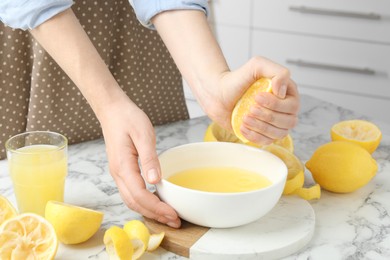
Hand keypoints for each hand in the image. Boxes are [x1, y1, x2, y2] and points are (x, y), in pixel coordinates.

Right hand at [99, 95, 180, 227]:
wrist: (112, 110)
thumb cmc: (128, 118)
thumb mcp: (143, 134)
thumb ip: (149, 158)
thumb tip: (155, 181)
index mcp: (123, 166)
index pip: (140, 195)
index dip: (157, 208)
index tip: (173, 214)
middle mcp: (118, 174)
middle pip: (135, 203)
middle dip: (155, 215)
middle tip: (175, 221)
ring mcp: (118, 174)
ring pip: (132, 200)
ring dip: (150, 211)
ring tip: (168, 216)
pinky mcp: (122, 171)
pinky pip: (132, 193)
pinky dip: (144, 202)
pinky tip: (156, 202)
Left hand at [199, 56, 299, 144]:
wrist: (218, 93)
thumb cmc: (238, 78)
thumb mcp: (257, 65)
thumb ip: (277, 71)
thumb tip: (283, 91)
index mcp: (288, 93)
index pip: (293, 106)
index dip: (276, 104)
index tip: (257, 97)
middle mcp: (285, 109)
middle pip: (289, 121)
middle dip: (267, 116)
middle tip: (250, 108)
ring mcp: (275, 123)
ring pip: (279, 133)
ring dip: (261, 127)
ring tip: (245, 117)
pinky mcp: (263, 133)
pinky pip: (266, 141)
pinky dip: (255, 136)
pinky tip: (243, 126)